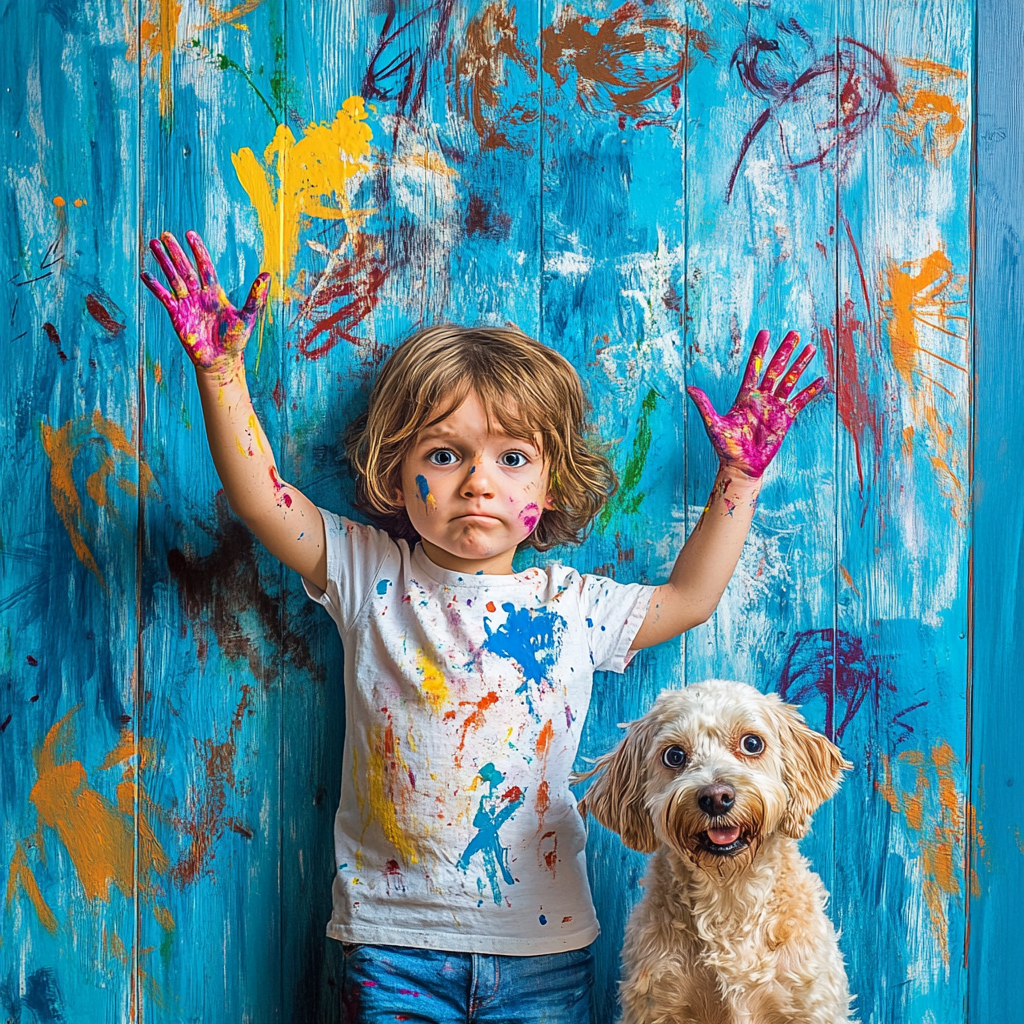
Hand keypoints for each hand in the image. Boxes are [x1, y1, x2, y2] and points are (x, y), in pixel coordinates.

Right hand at [141, 230, 269, 372]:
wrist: (220, 361)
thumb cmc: (235, 340)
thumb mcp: (247, 317)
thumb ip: (255, 297)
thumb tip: (266, 275)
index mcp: (215, 293)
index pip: (205, 266)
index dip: (198, 251)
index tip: (190, 234)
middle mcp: (199, 295)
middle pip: (185, 268)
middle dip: (176, 252)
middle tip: (165, 234)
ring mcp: (187, 304)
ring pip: (173, 278)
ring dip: (163, 262)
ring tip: (153, 244)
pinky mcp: (177, 315)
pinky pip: (164, 298)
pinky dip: (155, 287)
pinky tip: (145, 274)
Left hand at [686, 329, 824, 478]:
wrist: (741, 466)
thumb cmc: (726, 447)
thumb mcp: (714, 424)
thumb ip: (704, 405)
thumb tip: (689, 388)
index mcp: (745, 396)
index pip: (754, 367)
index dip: (760, 350)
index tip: (766, 332)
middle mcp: (761, 398)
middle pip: (775, 369)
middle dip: (785, 351)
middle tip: (794, 334)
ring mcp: (774, 407)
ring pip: (790, 381)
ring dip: (799, 365)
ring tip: (810, 348)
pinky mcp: (785, 419)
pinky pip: (800, 401)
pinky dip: (810, 391)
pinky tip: (821, 380)